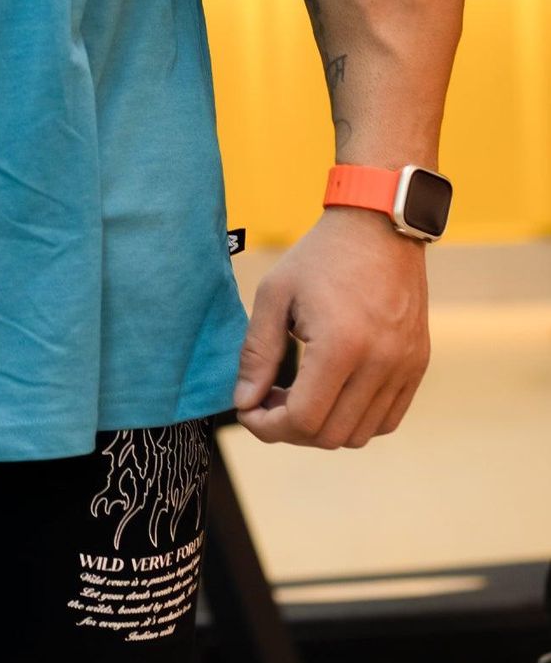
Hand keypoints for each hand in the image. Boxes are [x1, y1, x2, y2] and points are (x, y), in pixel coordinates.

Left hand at [233, 209, 430, 447]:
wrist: (379, 226)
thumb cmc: (321, 255)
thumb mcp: (275, 294)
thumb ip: (257, 353)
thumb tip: (244, 402)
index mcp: (341, 345)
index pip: (303, 420)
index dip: (267, 426)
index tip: (248, 409)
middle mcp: (380, 363)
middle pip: (330, 435)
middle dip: (290, 429)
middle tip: (268, 400)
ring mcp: (404, 367)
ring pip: (359, 435)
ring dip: (323, 428)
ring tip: (299, 395)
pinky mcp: (417, 365)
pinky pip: (387, 420)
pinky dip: (356, 420)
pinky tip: (332, 393)